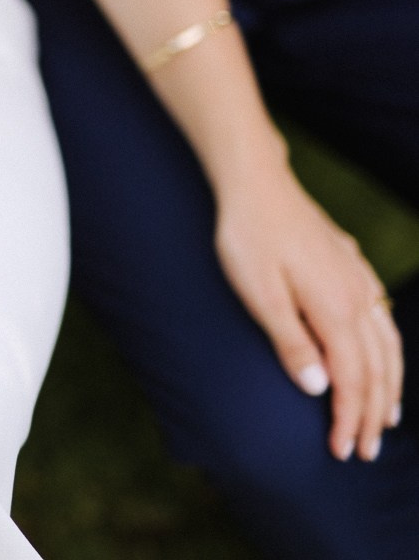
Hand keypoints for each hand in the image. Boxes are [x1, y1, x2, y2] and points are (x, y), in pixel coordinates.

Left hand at [215, 159, 402, 462]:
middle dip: (371, 415)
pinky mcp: (353, 268)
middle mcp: (357, 298)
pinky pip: (383, 321)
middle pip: (376, 369)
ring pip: (388, 346)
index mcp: (335, 309)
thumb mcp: (258, 293)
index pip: (352, 379)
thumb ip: (288, 341)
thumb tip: (318, 388)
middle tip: (364, 453)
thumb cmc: (247, 238)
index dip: (348, 418)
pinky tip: (385, 360)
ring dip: (388, 388)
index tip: (340, 451)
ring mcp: (359, 281)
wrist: (256, 184)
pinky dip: (389, 352)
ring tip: (385, 420)